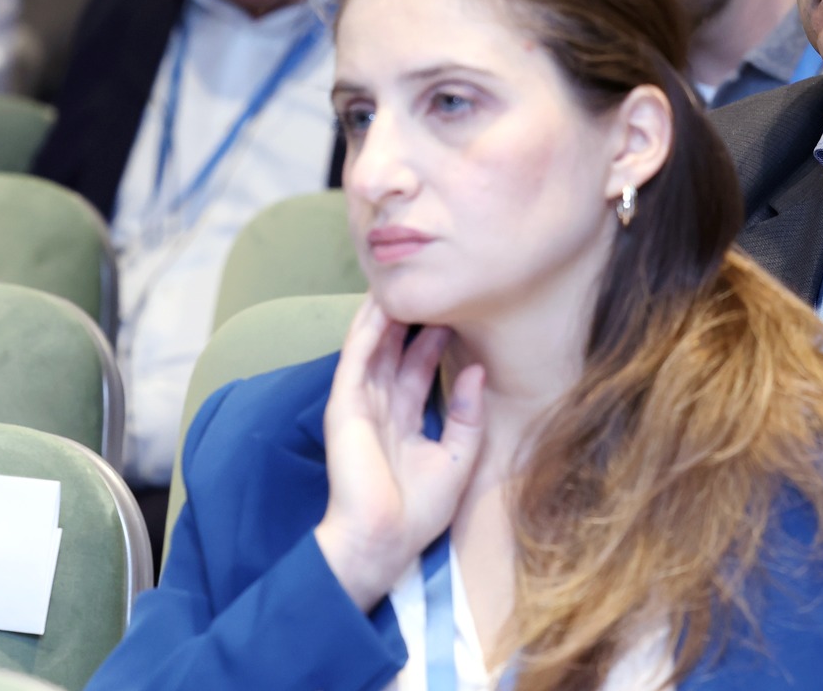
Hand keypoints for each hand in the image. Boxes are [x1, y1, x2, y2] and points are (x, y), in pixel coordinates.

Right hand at [313, 297, 485, 610]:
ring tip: (403, 281)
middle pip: (396, 352)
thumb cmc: (417, 511)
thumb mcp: (458, 458)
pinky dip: (367, 331)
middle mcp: (382, 409)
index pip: (419, 370)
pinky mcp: (344, 406)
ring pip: (373, 347)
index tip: (455, 310)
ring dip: (386, 315)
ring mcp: (360, 406)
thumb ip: (467, 414)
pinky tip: (379, 305)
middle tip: (429, 285)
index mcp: (405, 423)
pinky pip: (356, 359)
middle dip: (411, 319)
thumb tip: (477, 368)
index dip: (434, 340)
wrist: (383, 541)